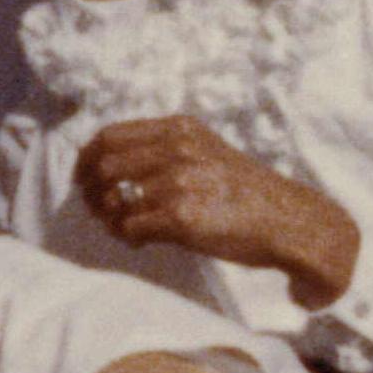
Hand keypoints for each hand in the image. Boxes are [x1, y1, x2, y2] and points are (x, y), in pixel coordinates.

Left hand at [75, 116, 359, 302]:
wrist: (290, 223)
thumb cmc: (246, 194)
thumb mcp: (208, 153)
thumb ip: (166, 151)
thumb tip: (111, 166)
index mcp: (181, 130)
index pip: (110, 135)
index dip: (87, 159)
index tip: (83, 179)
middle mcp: (178, 149)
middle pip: (103, 164)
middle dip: (91, 191)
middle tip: (100, 211)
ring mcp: (179, 181)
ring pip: (111, 198)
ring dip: (109, 218)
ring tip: (125, 229)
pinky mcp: (182, 216)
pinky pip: (129, 227)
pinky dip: (127, 237)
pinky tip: (142, 242)